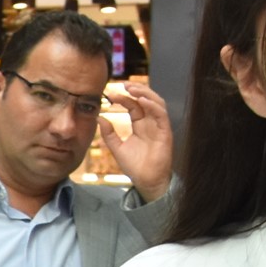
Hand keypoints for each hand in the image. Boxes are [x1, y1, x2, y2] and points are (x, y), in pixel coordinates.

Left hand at [95, 80, 172, 199]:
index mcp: (140, 124)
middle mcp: (150, 123)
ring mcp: (159, 126)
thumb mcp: (117, 148)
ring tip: (132, 89)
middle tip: (122, 84)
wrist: (146, 181)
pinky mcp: (166, 132)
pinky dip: (153, 106)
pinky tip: (142, 101)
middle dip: (136, 90)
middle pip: (146, 99)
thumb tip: (99, 118)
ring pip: (156, 103)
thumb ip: (109, 134)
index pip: (133, 105)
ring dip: (145, 94)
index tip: (110, 94)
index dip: (123, 98)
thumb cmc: (134, 166)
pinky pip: (161, 115)